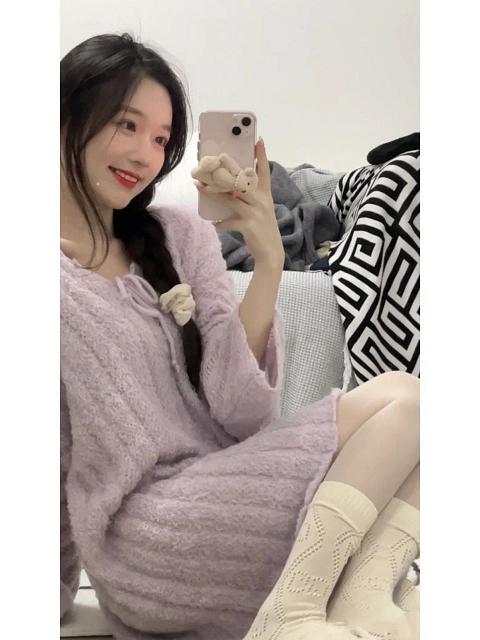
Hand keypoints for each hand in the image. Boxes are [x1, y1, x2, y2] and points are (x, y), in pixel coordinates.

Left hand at [194, 139, 283, 267]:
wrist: (271, 254)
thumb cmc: (263, 230)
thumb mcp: (261, 211)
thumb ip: (248, 200)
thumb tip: (229, 191)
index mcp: (265, 196)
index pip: (264, 172)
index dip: (261, 156)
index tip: (258, 140)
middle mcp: (262, 201)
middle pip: (242, 181)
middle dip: (228, 169)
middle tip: (216, 158)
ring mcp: (255, 213)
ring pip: (231, 198)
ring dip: (213, 193)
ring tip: (200, 187)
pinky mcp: (248, 225)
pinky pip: (229, 221)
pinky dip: (221, 223)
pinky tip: (215, 224)